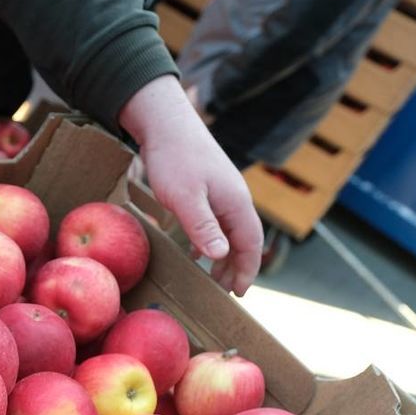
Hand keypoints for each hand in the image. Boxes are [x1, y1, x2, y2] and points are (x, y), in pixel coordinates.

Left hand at [120, 76, 261, 294]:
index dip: (247, 270)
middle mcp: (235, 198)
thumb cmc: (174, 158)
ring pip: (230, 231)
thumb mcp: (185, 198)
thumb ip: (203, 227)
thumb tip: (221, 255)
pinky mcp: (208, 187)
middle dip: (237, 267)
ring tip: (213, 277)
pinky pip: (217, 221)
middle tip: (225, 291)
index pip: (250, 244)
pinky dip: (211, 240)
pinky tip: (196, 251)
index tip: (239, 292)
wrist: (165, 122)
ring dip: (224, 255)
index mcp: (236, 202)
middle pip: (244, 240)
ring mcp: (223, 192)